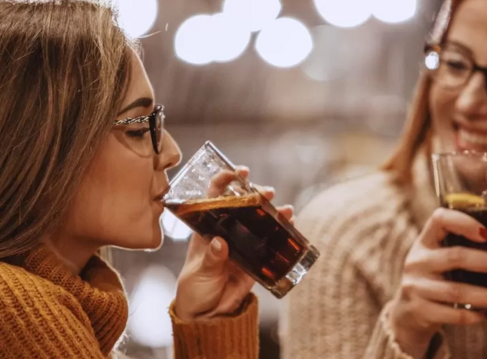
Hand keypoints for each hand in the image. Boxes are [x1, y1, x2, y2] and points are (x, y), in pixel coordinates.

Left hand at [173, 166, 294, 320]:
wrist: (207, 314)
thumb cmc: (194, 289)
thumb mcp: (199, 274)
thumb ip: (210, 259)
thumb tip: (219, 242)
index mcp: (207, 229)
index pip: (213, 197)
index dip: (225, 180)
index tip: (237, 172)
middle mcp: (227, 231)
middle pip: (242, 204)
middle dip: (256, 193)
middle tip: (266, 192)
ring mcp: (243, 243)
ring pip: (260, 221)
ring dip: (274, 212)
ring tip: (285, 210)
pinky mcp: (256, 259)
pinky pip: (271, 242)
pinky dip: (283, 232)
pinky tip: (291, 225)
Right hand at [389, 208, 486, 356]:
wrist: (409, 313)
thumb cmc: (440, 278)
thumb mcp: (454, 261)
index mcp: (426, 241)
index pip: (440, 219)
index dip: (464, 222)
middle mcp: (417, 260)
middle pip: (455, 256)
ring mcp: (415, 286)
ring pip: (455, 290)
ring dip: (486, 294)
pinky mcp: (419, 310)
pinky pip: (451, 313)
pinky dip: (473, 315)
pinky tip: (486, 313)